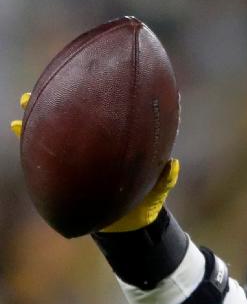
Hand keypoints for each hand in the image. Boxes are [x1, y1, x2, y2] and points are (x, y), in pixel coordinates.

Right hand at [11, 92, 178, 232]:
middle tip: (52, 83)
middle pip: (80, 117)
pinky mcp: (70, 171)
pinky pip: (49, 155)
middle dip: (65, 100)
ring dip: (42, 116)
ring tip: (26, 102)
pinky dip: (32, 144)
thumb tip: (172, 164)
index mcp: (120, 144)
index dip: (101, 98)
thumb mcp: (158, 188)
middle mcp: (99, 145)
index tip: (91, 78)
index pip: (108, 116)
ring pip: (60, 132)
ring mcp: (83, 157)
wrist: (129, 224)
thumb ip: (166, 177)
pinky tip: (18, 130)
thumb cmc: (146, 202)